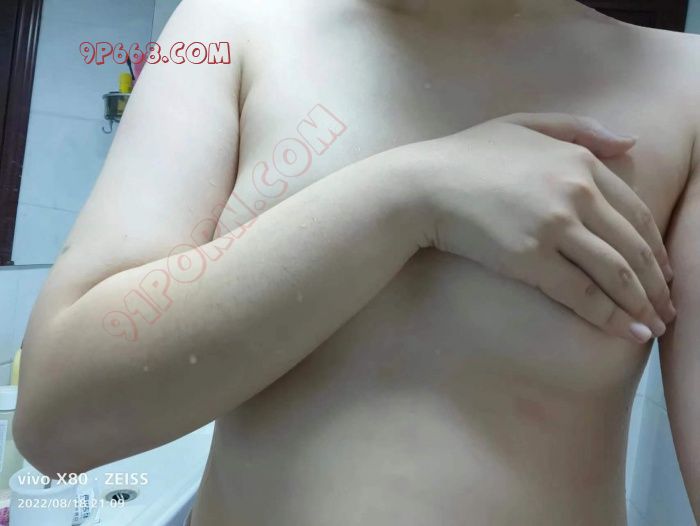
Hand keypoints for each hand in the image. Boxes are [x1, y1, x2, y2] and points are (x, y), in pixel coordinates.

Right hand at [405, 112, 673, 343]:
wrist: (425, 185)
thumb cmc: (469, 155)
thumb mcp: (526, 123)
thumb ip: (581, 129)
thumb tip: (631, 144)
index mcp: (580, 161)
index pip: (637, 212)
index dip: (656, 248)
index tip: (662, 273)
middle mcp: (576, 193)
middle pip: (633, 247)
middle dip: (657, 284)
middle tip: (666, 310)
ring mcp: (554, 227)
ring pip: (615, 273)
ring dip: (641, 305)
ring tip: (653, 327)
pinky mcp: (530, 259)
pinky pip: (581, 293)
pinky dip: (609, 316)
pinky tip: (627, 332)